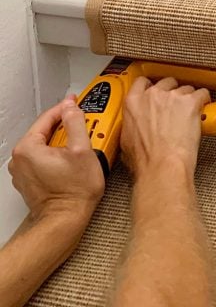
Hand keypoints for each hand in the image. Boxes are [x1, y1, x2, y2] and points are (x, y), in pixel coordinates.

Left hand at [9, 96, 104, 228]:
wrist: (65, 221)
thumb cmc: (73, 192)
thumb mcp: (82, 150)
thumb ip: (76, 123)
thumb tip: (71, 107)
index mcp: (28, 148)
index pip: (47, 117)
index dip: (66, 107)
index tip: (78, 103)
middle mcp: (20, 159)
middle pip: (45, 131)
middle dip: (65, 126)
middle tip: (85, 124)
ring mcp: (23, 171)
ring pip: (44, 145)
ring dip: (62, 140)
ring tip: (82, 141)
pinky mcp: (29, 181)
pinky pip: (42, 158)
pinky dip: (56, 154)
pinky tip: (72, 158)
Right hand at [120, 77, 210, 181]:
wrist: (162, 166)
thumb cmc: (146, 160)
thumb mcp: (127, 140)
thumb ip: (133, 124)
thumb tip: (137, 127)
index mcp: (133, 102)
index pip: (142, 82)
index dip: (152, 86)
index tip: (158, 92)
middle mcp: (153, 95)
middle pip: (167, 83)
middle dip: (173, 94)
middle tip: (176, 108)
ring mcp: (173, 96)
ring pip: (186, 89)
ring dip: (188, 100)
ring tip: (190, 115)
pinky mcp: (191, 102)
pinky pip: (203, 94)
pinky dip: (205, 101)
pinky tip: (204, 110)